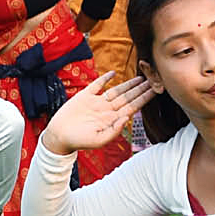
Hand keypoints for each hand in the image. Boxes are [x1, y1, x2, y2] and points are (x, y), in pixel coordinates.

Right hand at [43, 71, 157, 155]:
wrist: (59, 136)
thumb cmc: (79, 142)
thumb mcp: (98, 140)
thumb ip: (114, 130)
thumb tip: (127, 118)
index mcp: (112, 119)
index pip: (132, 107)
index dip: (144, 98)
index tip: (155, 90)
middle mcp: (107, 110)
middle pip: (128, 97)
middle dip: (141, 89)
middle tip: (154, 79)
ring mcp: (97, 102)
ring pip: (116, 90)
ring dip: (128, 84)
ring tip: (140, 77)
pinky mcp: (84, 96)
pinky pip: (97, 85)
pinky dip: (105, 78)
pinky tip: (113, 73)